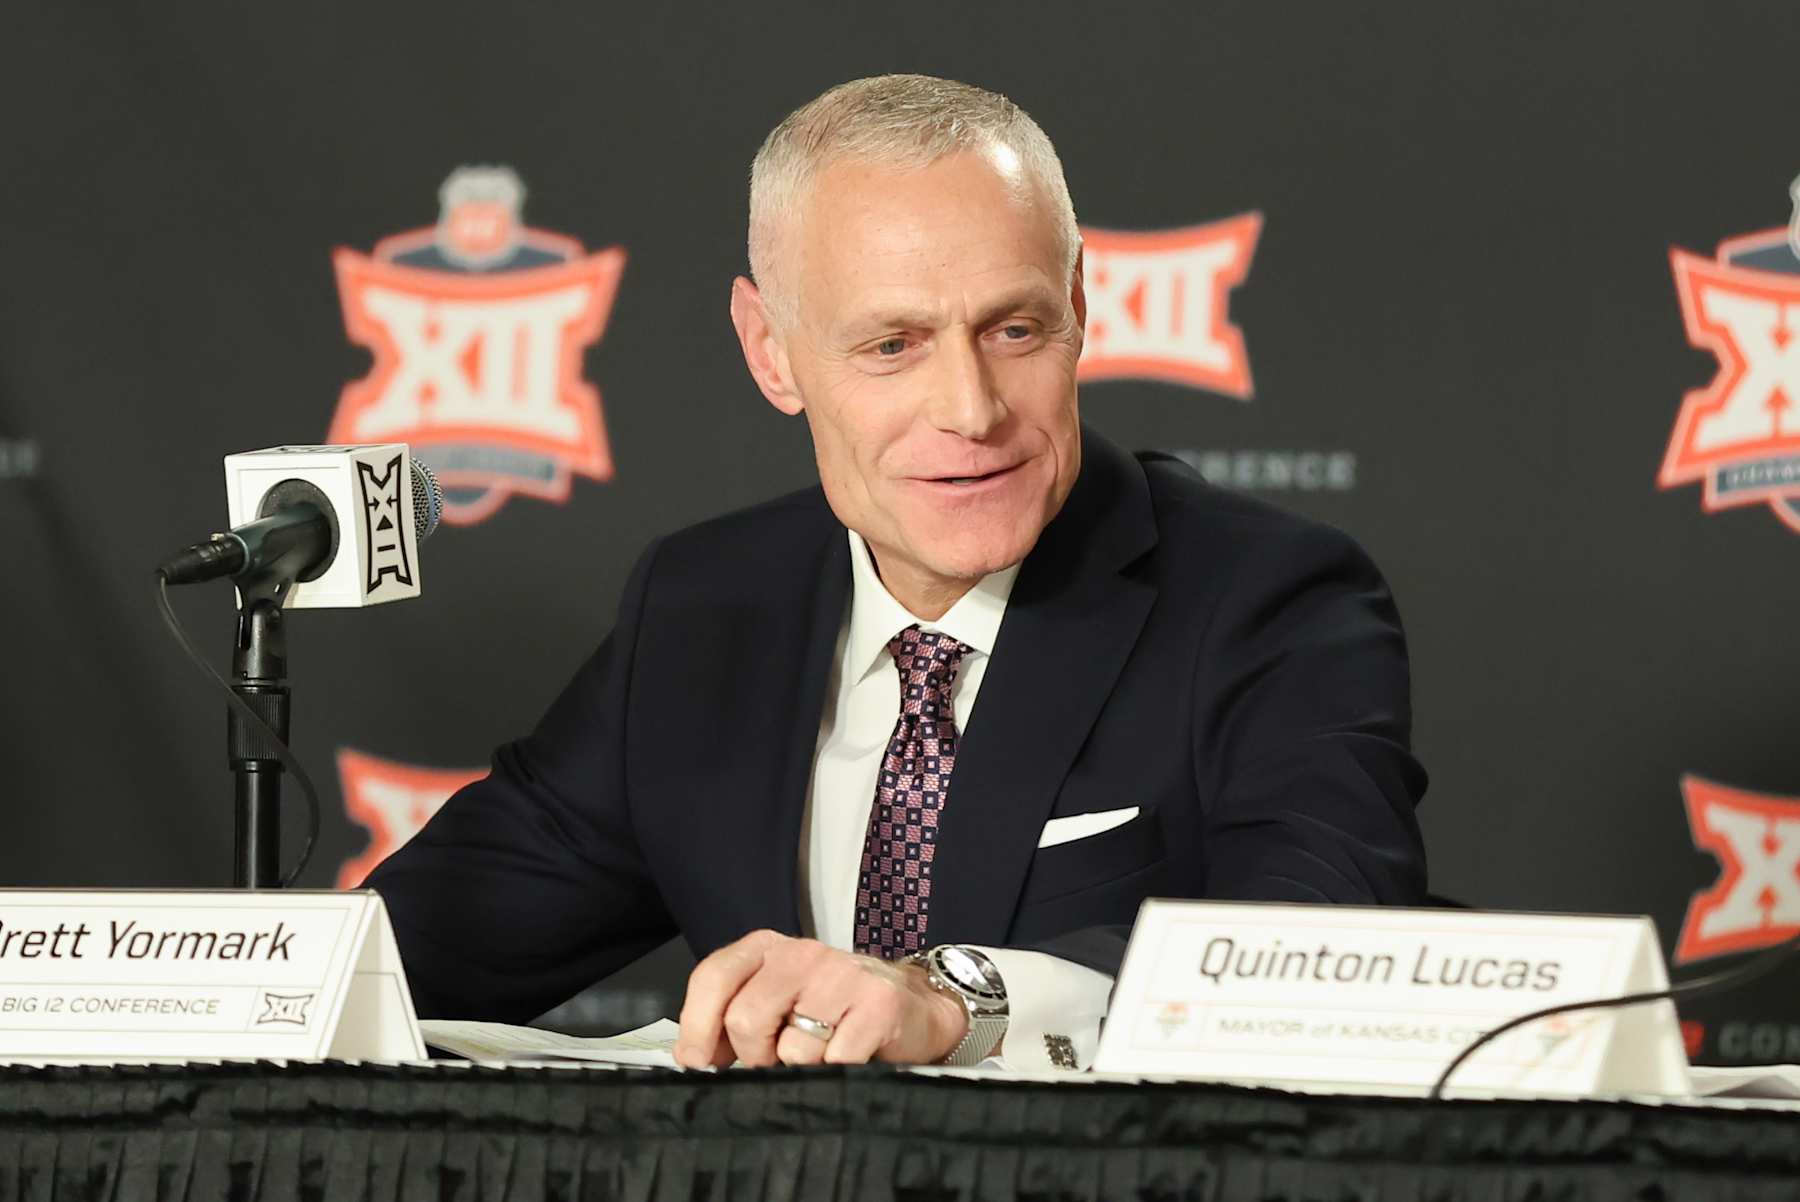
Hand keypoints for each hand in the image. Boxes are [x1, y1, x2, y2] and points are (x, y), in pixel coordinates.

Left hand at [673, 930, 968, 1067]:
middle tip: (776, 1061)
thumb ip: (732, 1018)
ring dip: (801, 1068)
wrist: (914, 1007)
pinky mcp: (878, 1004)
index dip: (697, 1027)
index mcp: (767, 948)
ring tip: (820, 1056)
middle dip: (755, 1056)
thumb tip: (691, 1056)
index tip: (699, 1061)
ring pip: (791, 1047)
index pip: (713, 978)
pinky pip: (836, 1059)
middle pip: (746, 1020)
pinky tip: (849, 1059)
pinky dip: (837, 1073)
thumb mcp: (778, 1001)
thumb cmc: (835, 1010)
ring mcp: (842, 974)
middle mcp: (802, 953)